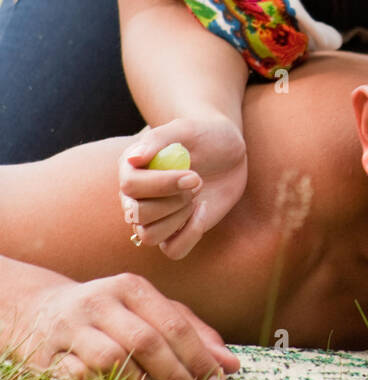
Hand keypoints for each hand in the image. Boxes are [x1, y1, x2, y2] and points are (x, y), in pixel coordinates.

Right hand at [19, 273, 239, 379]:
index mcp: (131, 287)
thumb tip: (232, 365)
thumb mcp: (149, 312)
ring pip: (114, 359)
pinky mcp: (49, 355)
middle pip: (146, 341)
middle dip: (175, 374)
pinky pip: (80, 378)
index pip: (173, 324)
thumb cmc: (111, 315)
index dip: (199, 357)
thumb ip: (191, 333)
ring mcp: (72, 328)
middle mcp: (100, 302)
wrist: (41, 312)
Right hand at [118, 114, 247, 258]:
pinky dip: (190, 234)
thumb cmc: (203, 135)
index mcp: (130, 169)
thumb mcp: (185, 129)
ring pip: (149, 236)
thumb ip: (157, 140)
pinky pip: (173, 250)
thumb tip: (132, 160)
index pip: (130, 186)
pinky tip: (203, 211)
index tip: (194, 175)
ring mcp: (153, 217)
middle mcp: (134, 196)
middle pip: (138, 215)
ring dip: (179, 218)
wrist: (227, 150)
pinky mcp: (174, 233)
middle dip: (173, 201)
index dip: (162, 185)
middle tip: (198, 182)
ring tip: (197, 197)